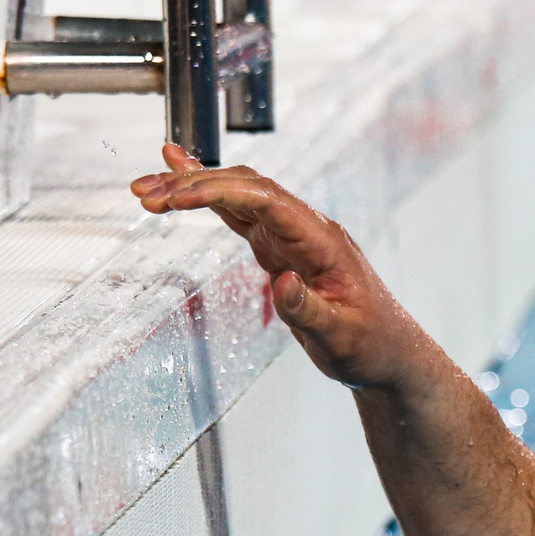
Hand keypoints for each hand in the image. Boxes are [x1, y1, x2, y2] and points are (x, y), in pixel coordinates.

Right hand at [131, 145, 419, 389]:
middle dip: (194, 184)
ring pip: (239, 195)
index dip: (220, 192)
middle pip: (247, 188)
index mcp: (324, 243)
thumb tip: (283, 283)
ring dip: (193, 188)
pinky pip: (241, 212)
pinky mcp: (280, 248)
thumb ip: (310, 312)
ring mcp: (293, 235)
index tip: (177, 198)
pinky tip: (180, 183)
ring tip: (145, 189)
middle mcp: (307, 229)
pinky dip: (209, 197)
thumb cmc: (371, 346)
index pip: (267, 202)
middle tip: (145, 193)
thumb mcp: (341, 338)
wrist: (389, 353)